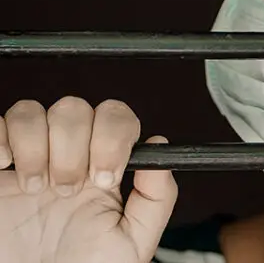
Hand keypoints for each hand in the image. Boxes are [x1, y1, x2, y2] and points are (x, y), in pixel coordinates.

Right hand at [0, 97, 177, 262]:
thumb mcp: (134, 240)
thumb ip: (157, 196)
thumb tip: (161, 144)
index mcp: (104, 168)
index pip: (116, 118)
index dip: (112, 137)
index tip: (103, 177)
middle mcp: (68, 156)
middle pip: (74, 109)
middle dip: (72, 148)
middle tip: (67, 190)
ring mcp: (29, 158)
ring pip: (33, 112)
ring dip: (35, 147)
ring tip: (36, 190)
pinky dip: (1, 138)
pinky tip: (6, 168)